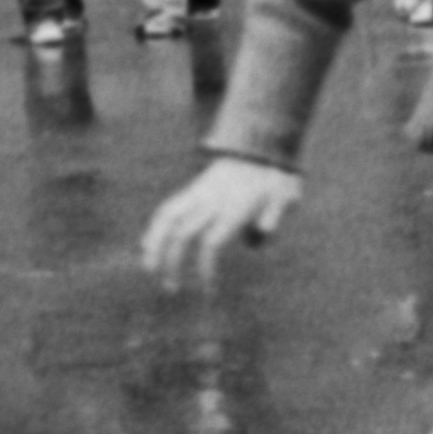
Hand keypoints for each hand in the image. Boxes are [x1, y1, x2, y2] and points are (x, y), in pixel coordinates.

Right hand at [141, 158, 302, 284]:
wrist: (262, 143)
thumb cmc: (275, 176)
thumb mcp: (284, 194)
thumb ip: (273, 214)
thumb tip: (260, 235)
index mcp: (234, 206)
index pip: (211, 242)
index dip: (206, 268)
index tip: (208, 290)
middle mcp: (211, 200)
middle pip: (182, 232)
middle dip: (172, 261)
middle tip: (171, 289)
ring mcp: (199, 192)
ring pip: (167, 216)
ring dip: (154, 242)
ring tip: (148, 267)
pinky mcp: (193, 189)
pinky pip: (168, 208)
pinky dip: (155, 227)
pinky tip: (149, 244)